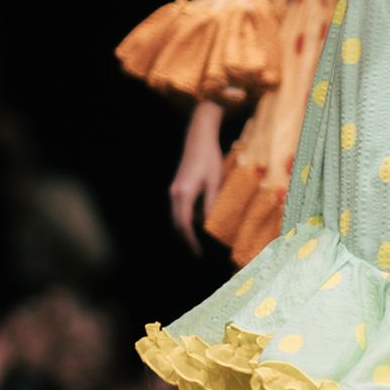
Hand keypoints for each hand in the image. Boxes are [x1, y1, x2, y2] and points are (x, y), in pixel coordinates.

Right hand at [170, 103, 225, 254]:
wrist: (199, 137)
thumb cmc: (210, 157)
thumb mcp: (215, 181)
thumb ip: (212, 203)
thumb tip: (211, 223)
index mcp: (184, 193)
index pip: (184, 224)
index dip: (191, 241)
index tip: (198, 252)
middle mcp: (175, 193)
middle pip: (177, 223)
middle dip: (187, 239)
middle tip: (199, 252)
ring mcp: (174, 189)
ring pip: (177, 216)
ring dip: (186, 229)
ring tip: (199, 241)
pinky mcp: (177, 186)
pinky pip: (179, 208)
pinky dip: (186, 219)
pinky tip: (199, 223)